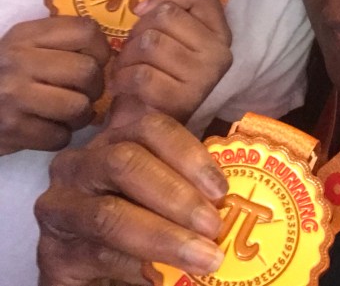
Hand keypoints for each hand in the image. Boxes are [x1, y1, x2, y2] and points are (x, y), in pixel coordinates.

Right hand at [0, 16, 109, 154]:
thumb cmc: (2, 73)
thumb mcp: (24, 45)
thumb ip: (60, 41)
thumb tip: (112, 54)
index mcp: (27, 35)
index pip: (86, 31)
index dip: (102, 48)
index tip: (97, 60)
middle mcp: (20, 61)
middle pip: (88, 71)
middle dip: (95, 86)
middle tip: (85, 92)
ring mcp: (14, 96)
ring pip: (78, 107)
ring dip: (81, 115)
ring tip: (70, 113)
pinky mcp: (12, 130)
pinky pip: (60, 136)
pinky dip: (61, 136)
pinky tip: (49, 128)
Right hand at [35, 112, 226, 285]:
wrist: (93, 275)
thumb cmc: (138, 224)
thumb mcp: (162, 196)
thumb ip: (186, 186)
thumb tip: (229, 197)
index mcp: (113, 139)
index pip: (151, 127)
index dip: (189, 155)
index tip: (220, 189)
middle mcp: (79, 165)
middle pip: (127, 163)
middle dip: (177, 196)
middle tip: (214, 226)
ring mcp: (60, 209)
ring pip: (111, 214)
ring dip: (164, 237)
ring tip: (204, 258)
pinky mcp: (53, 254)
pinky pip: (98, 256)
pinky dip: (137, 268)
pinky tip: (162, 277)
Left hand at [110, 0, 232, 122]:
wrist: (148, 131)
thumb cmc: (157, 75)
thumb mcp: (169, 36)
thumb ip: (167, 10)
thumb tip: (142, 7)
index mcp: (221, 34)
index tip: (144, 12)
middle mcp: (220, 54)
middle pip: (165, 15)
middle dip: (138, 31)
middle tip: (134, 51)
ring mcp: (204, 78)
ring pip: (150, 42)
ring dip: (127, 55)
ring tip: (127, 68)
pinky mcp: (182, 101)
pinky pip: (141, 74)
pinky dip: (123, 78)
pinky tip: (124, 85)